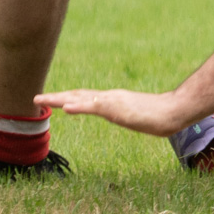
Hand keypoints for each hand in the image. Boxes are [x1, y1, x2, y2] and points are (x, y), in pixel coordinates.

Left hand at [36, 88, 189, 136]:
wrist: (176, 110)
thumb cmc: (162, 116)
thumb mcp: (139, 118)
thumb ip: (129, 116)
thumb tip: (129, 119)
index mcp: (114, 100)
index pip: (87, 98)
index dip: (69, 98)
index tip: (53, 100)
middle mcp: (111, 97)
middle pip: (79, 95)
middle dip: (57, 96)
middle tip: (37, 98)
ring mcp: (114, 101)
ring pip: (82, 98)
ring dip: (60, 98)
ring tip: (42, 99)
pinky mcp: (119, 108)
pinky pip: (95, 107)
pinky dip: (79, 106)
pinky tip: (66, 107)